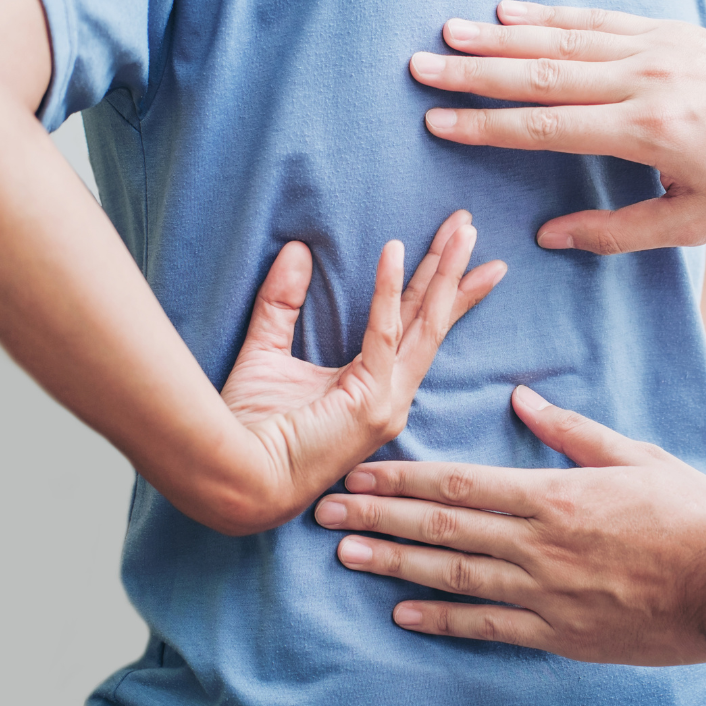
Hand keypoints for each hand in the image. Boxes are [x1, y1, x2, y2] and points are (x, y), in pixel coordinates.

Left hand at [218, 211, 505, 529]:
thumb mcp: (266, 353)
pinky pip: (384, 333)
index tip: (458, 251)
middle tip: (470, 226)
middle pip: (432, 319)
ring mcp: (387, 401)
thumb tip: (296, 250)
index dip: (438, 288)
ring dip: (444, 272)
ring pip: (426, 323)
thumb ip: (282, 304)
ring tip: (462, 230)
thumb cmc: (246, 430)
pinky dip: (387, 289)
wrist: (234, 480)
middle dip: (454, 270)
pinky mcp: (370, 401)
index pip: (416, 327)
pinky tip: (394, 249)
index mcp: (376, 389)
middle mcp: (392, 395)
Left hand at [314, 386, 705, 665]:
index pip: (462, 484)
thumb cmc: (691, 514)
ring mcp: (546, 593)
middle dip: (380, 517)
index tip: (360, 472)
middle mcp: (540, 544)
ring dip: (396, 565)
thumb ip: (573, 431)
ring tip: (347, 556)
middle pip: (443, 529)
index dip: (404, 479)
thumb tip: (523, 398)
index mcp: (556, 495)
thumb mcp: (636, 455)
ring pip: (454, 577)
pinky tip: (403, 614)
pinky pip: (489, 626)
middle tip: (326, 512)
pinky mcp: (559, 633)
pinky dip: (443, 621)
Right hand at [409, 2, 705, 253]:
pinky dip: (549, 15)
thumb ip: (619, 232)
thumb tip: (550, 237)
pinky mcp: (666, 29)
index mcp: (649, 133)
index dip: (490, 128)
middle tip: (420, 68)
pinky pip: (597, 18)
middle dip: (476, 74)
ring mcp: (655, 48)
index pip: (550, 128)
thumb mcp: (695, 223)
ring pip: (563, 39)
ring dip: (501, 37)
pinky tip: (509, 12)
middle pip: (543, 74)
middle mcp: (646, 82)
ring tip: (448, 34)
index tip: (438, 124)